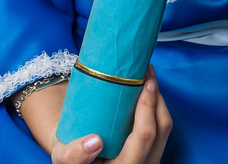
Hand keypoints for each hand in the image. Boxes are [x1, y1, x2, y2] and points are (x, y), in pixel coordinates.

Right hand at [48, 67, 171, 163]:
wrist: (76, 155)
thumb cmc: (70, 154)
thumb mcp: (63, 156)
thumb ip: (73, 155)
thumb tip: (95, 142)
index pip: (143, 139)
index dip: (145, 112)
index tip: (142, 86)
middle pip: (158, 130)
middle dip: (154, 97)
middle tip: (146, 72)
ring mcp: (148, 159)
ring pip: (164, 128)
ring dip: (158, 99)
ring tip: (148, 76)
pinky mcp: (150, 151)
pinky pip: (161, 127)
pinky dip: (156, 106)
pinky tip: (147, 90)